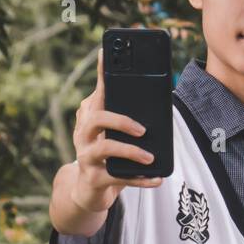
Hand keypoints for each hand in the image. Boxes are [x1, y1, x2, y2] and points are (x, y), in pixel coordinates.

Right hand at [71, 47, 163, 213]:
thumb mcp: (115, 132)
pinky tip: (157, 178)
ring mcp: (86, 156)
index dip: (101, 73)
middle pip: (97, 117)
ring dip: (130, 151)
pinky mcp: (94, 179)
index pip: (98, 92)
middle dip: (121, 121)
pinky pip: (118, 178)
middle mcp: (84, 133)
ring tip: (149, 157)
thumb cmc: (108, 155)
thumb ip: (129, 115)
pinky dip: (140, 179)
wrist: (89, 190)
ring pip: (105, 147)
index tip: (106, 53)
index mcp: (91, 117)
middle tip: (142, 130)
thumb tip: (159, 96)